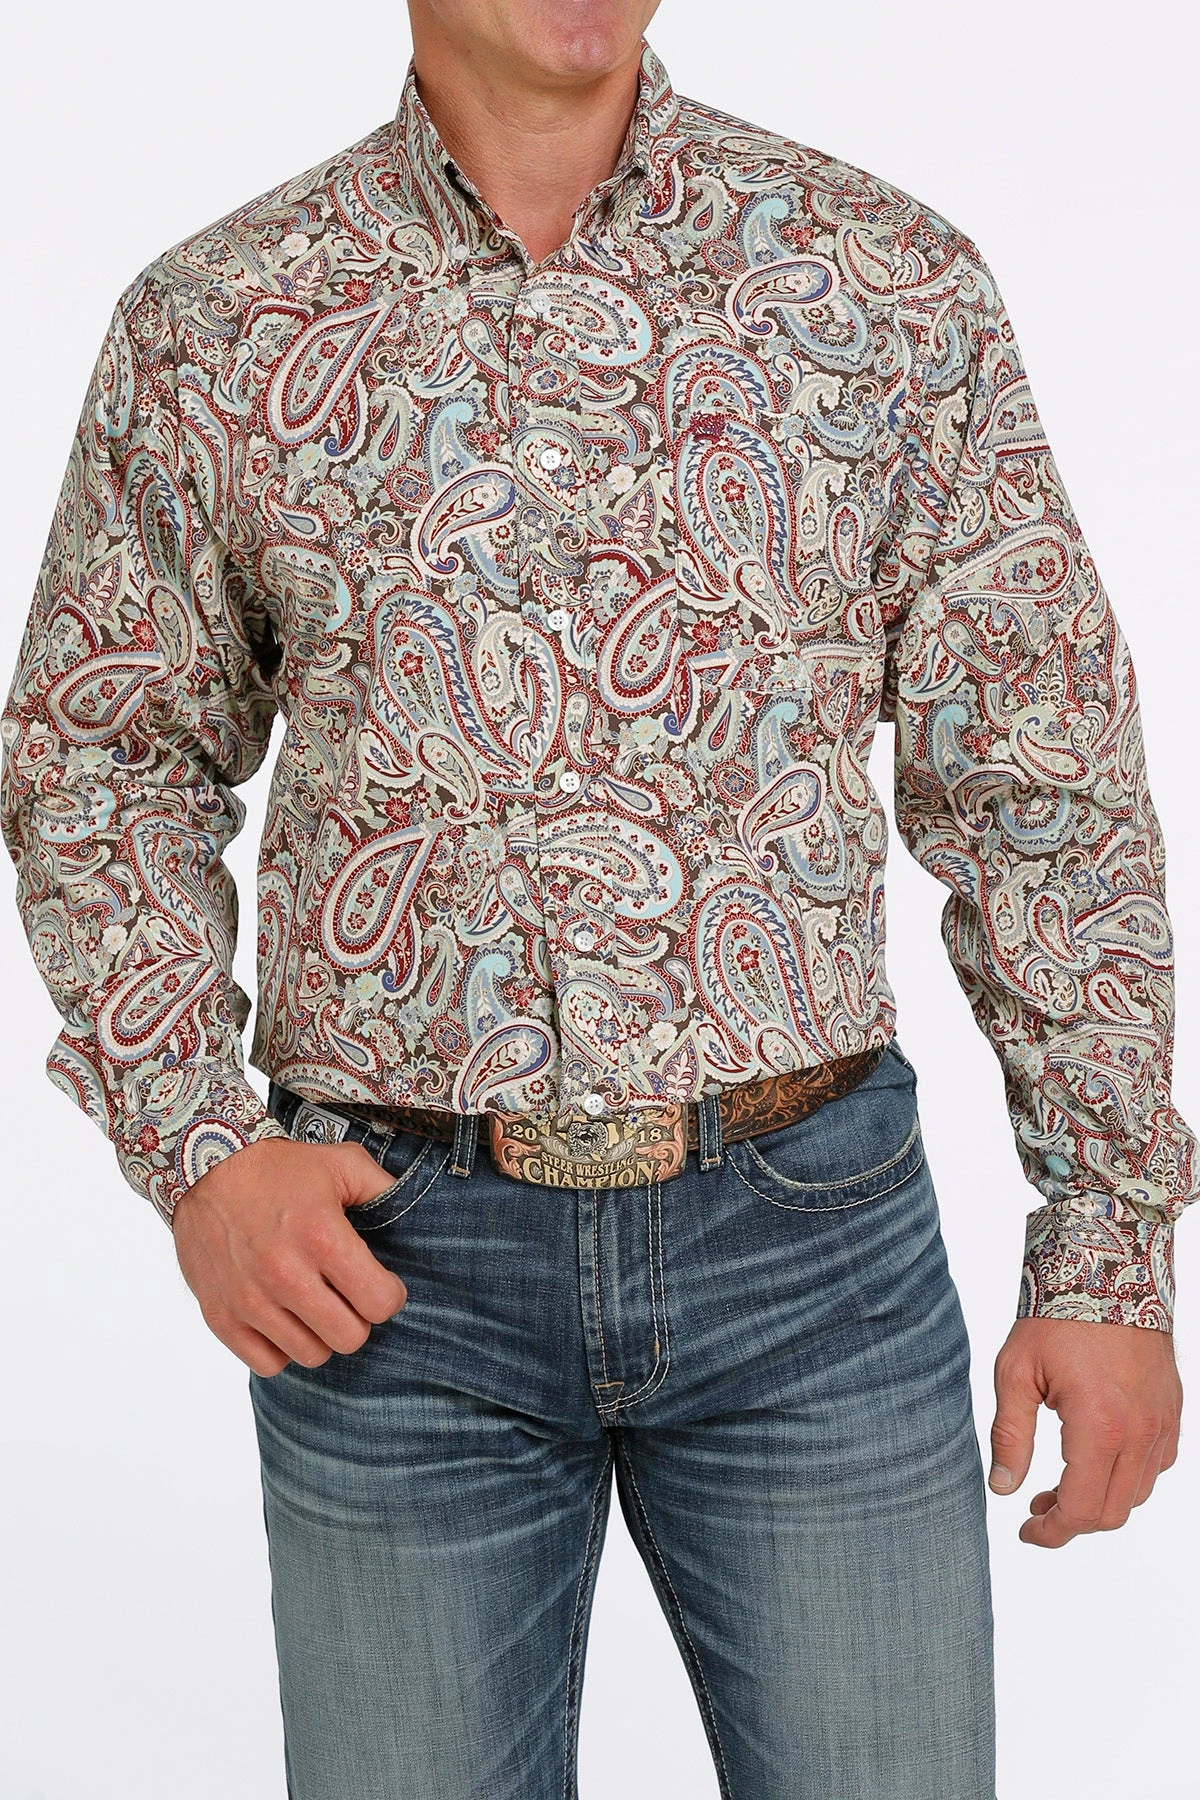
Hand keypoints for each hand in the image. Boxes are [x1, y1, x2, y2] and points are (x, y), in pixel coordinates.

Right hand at [171, 1138, 408, 1376]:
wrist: (204, 1166)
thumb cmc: (279, 1168)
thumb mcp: (341, 1162)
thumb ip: (384, 1189)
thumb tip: (422, 1215)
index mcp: (323, 1237)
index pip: (380, 1304)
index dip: (388, 1295)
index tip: (378, 1283)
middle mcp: (285, 1275)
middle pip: (350, 1338)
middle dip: (357, 1318)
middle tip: (345, 1295)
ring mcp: (249, 1300)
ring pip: (311, 1356)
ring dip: (320, 1334)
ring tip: (313, 1304)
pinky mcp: (220, 1315)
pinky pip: (267, 1364)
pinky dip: (280, 1348)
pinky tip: (283, 1318)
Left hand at [988, 1316, 1182, 1546]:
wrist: (1109, 1269)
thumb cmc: (1058, 1315)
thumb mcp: (1016, 1373)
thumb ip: (1010, 1436)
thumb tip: (1003, 1488)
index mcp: (1100, 1427)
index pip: (1081, 1509)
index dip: (1052, 1532)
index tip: (1027, 1531)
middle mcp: (1140, 1432)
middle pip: (1112, 1512)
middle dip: (1072, 1522)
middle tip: (1037, 1508)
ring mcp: (1162, 1422)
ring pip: (1138, 1493)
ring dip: (1101, 1501)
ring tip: (1061, 1485)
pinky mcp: (1172, 1410)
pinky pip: (1157, 1464)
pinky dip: (1128, 1477)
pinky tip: (1096, 1459)